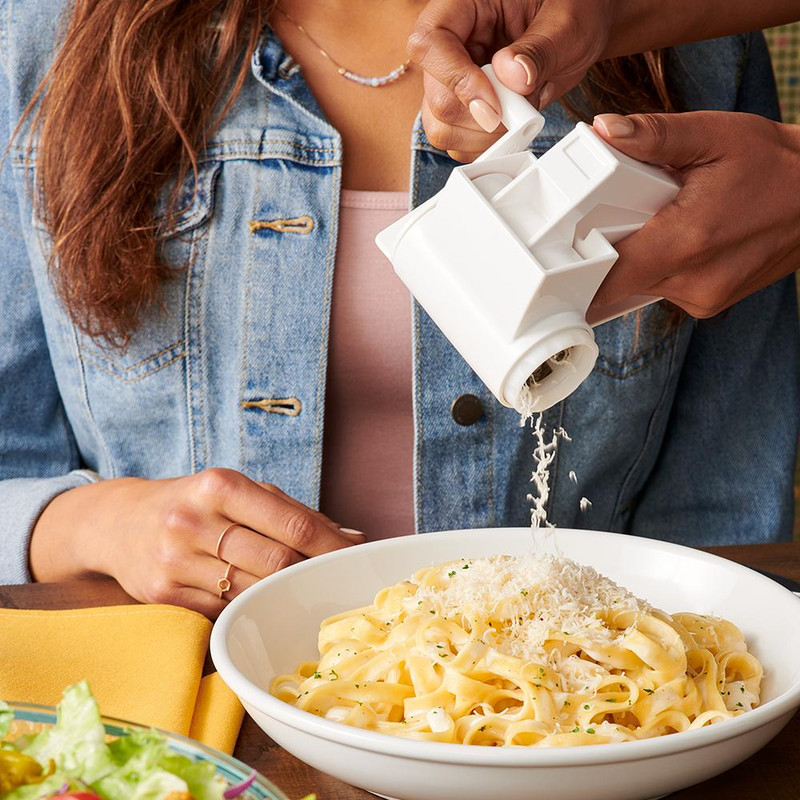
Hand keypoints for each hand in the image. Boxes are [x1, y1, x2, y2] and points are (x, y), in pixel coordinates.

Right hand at [29, 469, 363, 616]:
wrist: (120, 523)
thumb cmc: (195, 503)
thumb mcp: (237, 491)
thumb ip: (292, 512)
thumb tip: (352, 536)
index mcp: (220, 486)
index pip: (292, 524)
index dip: (331, 546)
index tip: (356, 556)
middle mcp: (194, 521)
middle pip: (276, 562)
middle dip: (312, 573)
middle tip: (336, 580)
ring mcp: (176, 561)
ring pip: (253, 590)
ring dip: (285, 593)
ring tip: (305, 590)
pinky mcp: (164, 594)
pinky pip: (225, 609)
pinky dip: (250, 606)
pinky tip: (262, 600)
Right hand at [407, 0, 614, 160]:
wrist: (580, 31)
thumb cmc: (572, 11)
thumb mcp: (566, 22)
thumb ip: (540, 49)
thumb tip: (511, 77)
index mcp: (464, 7)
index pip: (430, 43)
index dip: (456, 79)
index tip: (494, 104)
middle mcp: (452, 45)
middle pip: (436, 96)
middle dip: (481, 117)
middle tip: (522, 111)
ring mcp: (454, 80)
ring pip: (441, 126)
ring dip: (484, 136)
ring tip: (522, 115)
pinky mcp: (464, 109)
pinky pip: (459, 141)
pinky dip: (488, 145)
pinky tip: (514, 126)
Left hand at [590, 110, 799, 317]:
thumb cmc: (775, 164)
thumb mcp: (716, 135)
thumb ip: (654, 135)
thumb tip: (604, 131)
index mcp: (686, 243)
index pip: (606, 276)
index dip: (577, 263)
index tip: (564, 245)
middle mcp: (692, 283)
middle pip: (616, 282)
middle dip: (603, 254)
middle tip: (611, 218)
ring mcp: (702, 300)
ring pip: (637, 287)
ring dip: (632, 260)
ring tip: (653, 222)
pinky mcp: (708, 304)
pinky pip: (661, 289)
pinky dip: (656, 266)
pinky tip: (673, 237)